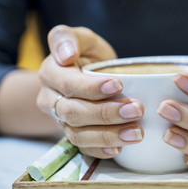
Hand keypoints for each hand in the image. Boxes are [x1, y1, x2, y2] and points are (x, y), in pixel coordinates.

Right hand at [37, 25, 143, 158]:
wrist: (85, 76)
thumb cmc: (87, 55)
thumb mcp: (81, 39)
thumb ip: (67, 37)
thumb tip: (66, 54)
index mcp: (51, 73)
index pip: (68, 83)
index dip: (92, 87)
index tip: (119, 85)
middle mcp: (51, 99)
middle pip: (74, 112)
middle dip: (106, 113)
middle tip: (136, 110)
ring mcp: (60, 120)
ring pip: (78, 134)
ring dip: (108, 136)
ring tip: (136, 133)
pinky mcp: (73, 134)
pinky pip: (82, 149)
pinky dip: (100, 151)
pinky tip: (120, 149)